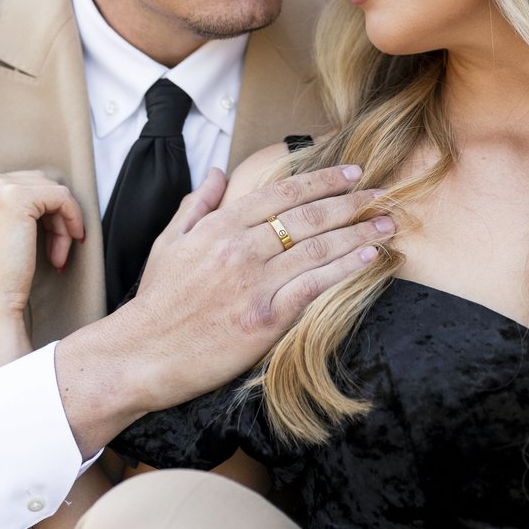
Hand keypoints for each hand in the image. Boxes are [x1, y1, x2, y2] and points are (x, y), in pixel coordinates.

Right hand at [0, 171, 85, 374]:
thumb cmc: (1, 274)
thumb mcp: (5, 227)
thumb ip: (22, 204)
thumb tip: (59, 190)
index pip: (29, 184)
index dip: (47, 214)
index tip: (53, 244)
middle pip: (43, 185)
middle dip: (56, 219)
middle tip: (58, 253)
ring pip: (54, 192)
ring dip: (63, 225)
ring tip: (58, 256)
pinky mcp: (16, 198)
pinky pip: (63, 197)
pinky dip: (72, 221)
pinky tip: (63, 252)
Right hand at [55, 164, 394, 454]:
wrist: (139, 354)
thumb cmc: (155, 302)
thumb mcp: (169, 242)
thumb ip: (198, 205)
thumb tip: (219, 174)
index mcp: (219, 226)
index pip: (281, 193)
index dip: (321, 180)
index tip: (351, 173)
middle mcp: (239, 249)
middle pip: (307, 216)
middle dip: (350, 201)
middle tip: (381, 193)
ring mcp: (253, 284)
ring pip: (317, 247)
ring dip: (359, 232)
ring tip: (388, 223)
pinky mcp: (264, 319)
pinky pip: (315, 286)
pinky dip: (346, 268)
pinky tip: (370, 257)